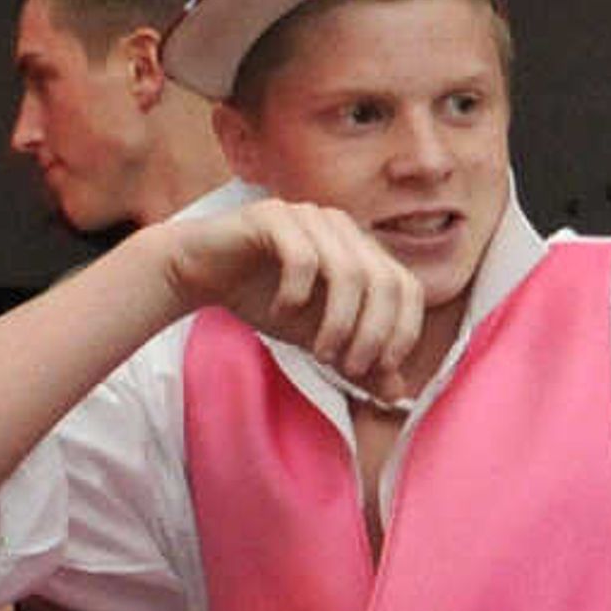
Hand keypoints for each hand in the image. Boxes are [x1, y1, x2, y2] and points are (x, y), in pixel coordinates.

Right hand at [165, 199, 431, 401]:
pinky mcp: (273, 215)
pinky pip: (302, 257)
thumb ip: (359, 364)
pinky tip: (282, 313)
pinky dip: (297, 294)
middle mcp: (345, 228)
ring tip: (319, 352)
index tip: (381, 369)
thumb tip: (398, 395)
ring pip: (349, 272)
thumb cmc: (266, 300)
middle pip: (386, 281)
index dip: (403, 331)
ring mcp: (311, 216)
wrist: (201, 272)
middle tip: (349, 368)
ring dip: (338, 322)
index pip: (409, 288)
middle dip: (373, 333)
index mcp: (365, 251)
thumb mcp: (318, 339)